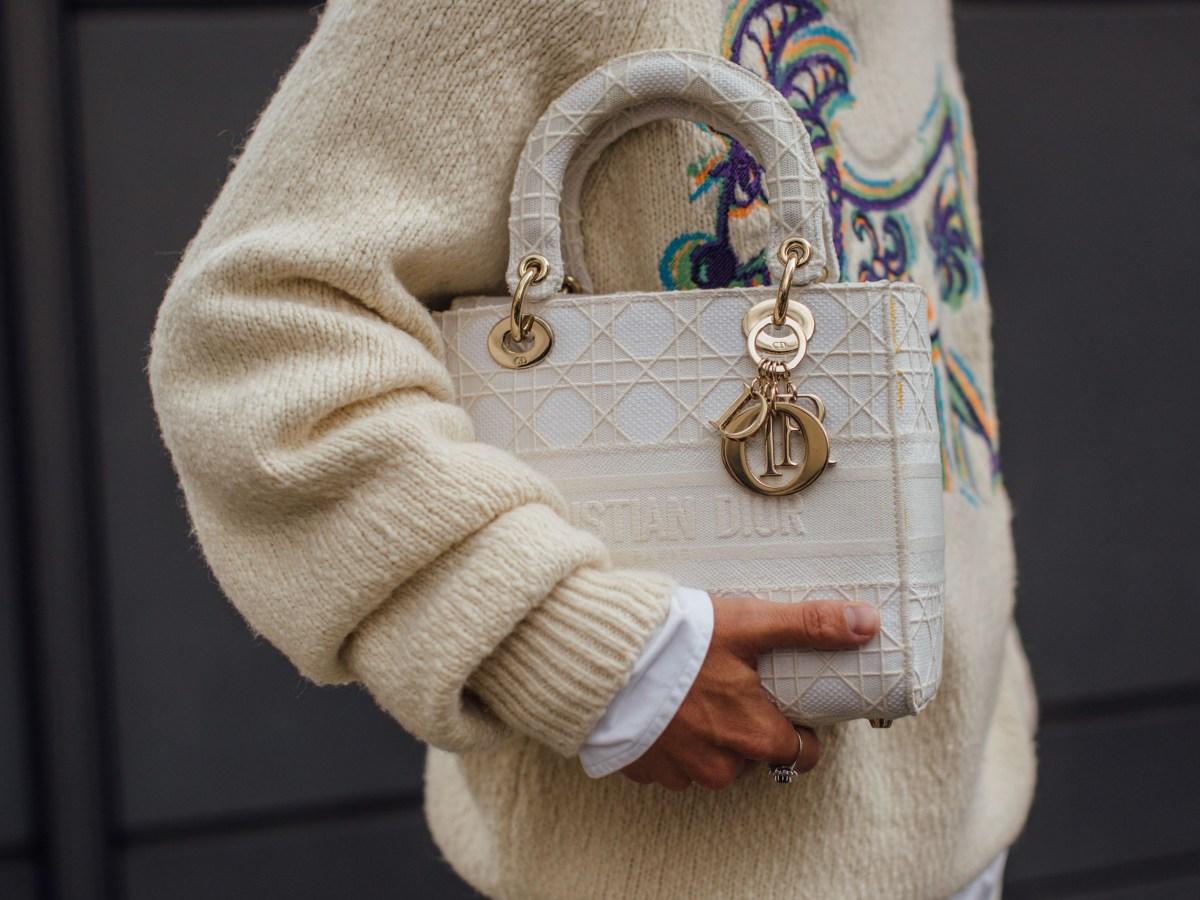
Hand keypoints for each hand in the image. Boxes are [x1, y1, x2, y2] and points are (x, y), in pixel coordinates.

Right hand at [619, 595, 879, 790]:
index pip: (801, 752)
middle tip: (736, 687)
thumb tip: (868, 623)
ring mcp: (678, 771)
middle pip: (756, 758)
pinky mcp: (642, 767)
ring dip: (712, 736)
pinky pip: (671, 763)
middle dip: (752, 729)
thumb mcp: (750, 624)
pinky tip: (665, 705)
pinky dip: (673, 739)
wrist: (601, 656)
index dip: (799, 727)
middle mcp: (720, 766)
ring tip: (696, 692)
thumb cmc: (678, 640)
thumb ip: (810, 625)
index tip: (785, 699)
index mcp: (754, 737)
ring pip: (713, 763)